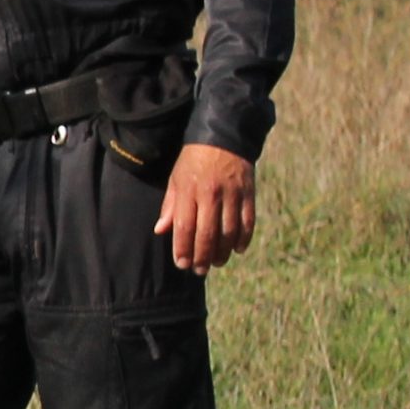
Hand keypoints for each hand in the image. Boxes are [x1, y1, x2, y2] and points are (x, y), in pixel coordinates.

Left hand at [153, 144, 255, 275]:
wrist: (222, 138)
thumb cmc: (193, 162)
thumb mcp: (176, 179)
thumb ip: (170, 206)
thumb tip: (160, 231)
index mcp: (189, 191)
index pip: (185, 227)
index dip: (183, 249)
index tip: (182, 264)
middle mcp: (211, 194)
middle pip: (207, 234)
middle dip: (203, 256)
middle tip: (200, 270)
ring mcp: (232, 194)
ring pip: (229, 231)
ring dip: (223, 252)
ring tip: (217, 263)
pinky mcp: (249, 193)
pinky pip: (248, 221)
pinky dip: (243, 238)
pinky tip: (237, 250)